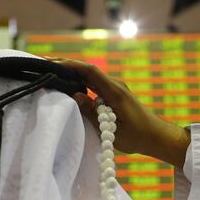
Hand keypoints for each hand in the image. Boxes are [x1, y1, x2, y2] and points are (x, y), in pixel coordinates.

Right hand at [48, 58, 190, 167]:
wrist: (156, 136)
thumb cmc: (137, 135)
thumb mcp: (112, 129)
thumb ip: (92, 112)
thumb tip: (74, 96)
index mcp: (114, 90)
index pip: (90, 71)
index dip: (70, 65)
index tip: (51, 63)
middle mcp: (114, 85)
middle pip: (86, 70)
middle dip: (66, 66)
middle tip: (43, 65)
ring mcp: (114, 89)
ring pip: (89, 76)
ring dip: (71, 73)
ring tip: (50, 73)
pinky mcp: (113, 95)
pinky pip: (93, 84)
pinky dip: (79, 81)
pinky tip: (68, 85)